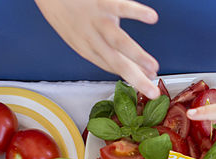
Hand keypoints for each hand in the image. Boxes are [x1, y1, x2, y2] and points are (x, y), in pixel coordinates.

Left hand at [35, 0, 159, 97]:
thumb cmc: (62, 10)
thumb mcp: (76, 34)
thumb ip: (97, 43)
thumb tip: (118, 53)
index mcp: (86, 48)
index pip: (113, 67)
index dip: (132, 77)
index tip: (148, 86)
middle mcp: (91, 38)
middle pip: (116, 63)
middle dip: (136, 80)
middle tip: (152, 92)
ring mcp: (96, 21)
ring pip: (118, 42)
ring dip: (137, 56)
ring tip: (153, 67)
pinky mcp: (100, 3)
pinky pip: (121, 7)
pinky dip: (136, 12)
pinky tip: (151, 18)